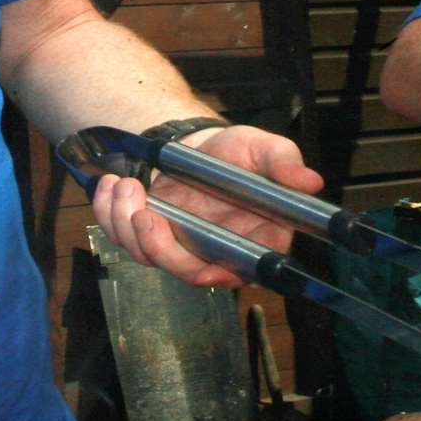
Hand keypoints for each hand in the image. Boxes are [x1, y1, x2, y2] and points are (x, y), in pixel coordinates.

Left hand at [92, 125, 323, 287]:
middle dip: (159, 246)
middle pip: (186, 271)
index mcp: (254, 240)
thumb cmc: (237, 152)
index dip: (219, 275)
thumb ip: (284, 163)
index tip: (202, 270)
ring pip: (147, 256)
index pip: (241, 271)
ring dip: (126, 223)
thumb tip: (311, 181)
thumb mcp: (264, 148)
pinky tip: (113, 185)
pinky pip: (120, 237)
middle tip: (145, 211)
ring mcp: (179, 247)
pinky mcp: (148, 236)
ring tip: (126, 185)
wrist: (195, 144)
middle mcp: (216, 253)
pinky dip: (109, 211)